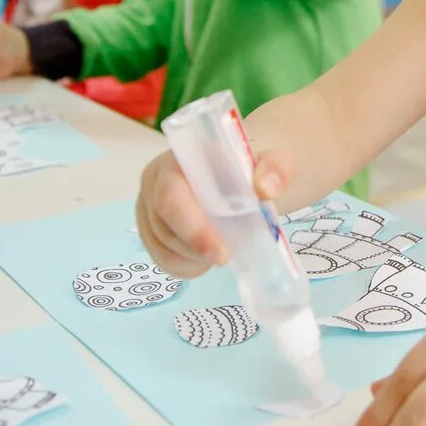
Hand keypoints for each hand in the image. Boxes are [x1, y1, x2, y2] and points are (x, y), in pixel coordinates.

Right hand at [135, 146, 287, 277]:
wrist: (247, 174)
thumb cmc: (255, 167)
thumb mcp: (276, 160)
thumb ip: (277, 169)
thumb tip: (265, 189)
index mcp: (180, 159)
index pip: (172, 198)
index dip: (193, 230)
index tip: (222, 254)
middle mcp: (155, 180)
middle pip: (164, 227)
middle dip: (197, 249)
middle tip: (229, 256)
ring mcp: (148, 206)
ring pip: (161, 246)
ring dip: (193, 259)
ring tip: (222, 251)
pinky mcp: (150, 228)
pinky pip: (160, 258)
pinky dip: (185, 267)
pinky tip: (206, 259)